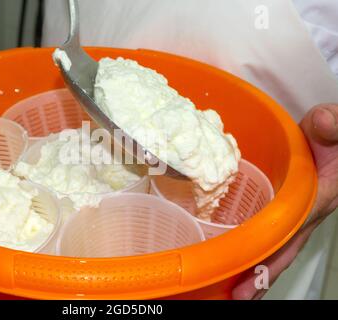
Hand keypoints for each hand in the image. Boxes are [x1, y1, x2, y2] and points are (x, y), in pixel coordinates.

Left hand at [232, 104, 337, 299]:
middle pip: (282, 251)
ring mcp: (295, 216)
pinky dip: (255, 251)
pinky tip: (236, 260)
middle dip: (260, 275)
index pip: (291, 231)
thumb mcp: (336, 126)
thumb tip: (324, 122)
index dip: (272, 255)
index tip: (251, 278)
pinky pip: (269, 236)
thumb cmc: (333, 136)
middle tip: (234, 297)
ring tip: (230, 291)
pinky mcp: (285, 211)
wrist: (333, 141)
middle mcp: (305, 213)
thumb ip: (334, 125)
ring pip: (276, 248)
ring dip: (256, 270)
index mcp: (316, 197)